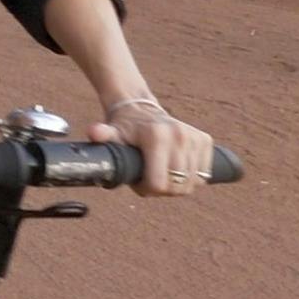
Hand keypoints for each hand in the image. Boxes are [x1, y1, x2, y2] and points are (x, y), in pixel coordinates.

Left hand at [89, 96, 212, 198]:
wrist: (142, 108)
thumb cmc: (125, 127)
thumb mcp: (112, 132)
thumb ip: (103, 135)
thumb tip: (94, 132)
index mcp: (157, 136)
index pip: (158, 183)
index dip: (146, 189)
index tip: (138, 180)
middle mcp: (179, 135)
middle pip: (177, 186)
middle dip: (161, 189)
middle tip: (149, 177)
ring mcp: (195, 137)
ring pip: (193, 183)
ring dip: (177, 185)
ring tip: (162, 172)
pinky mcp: (205, 140)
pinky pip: (204, 175)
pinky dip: (193, 178)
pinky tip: (178, 168)